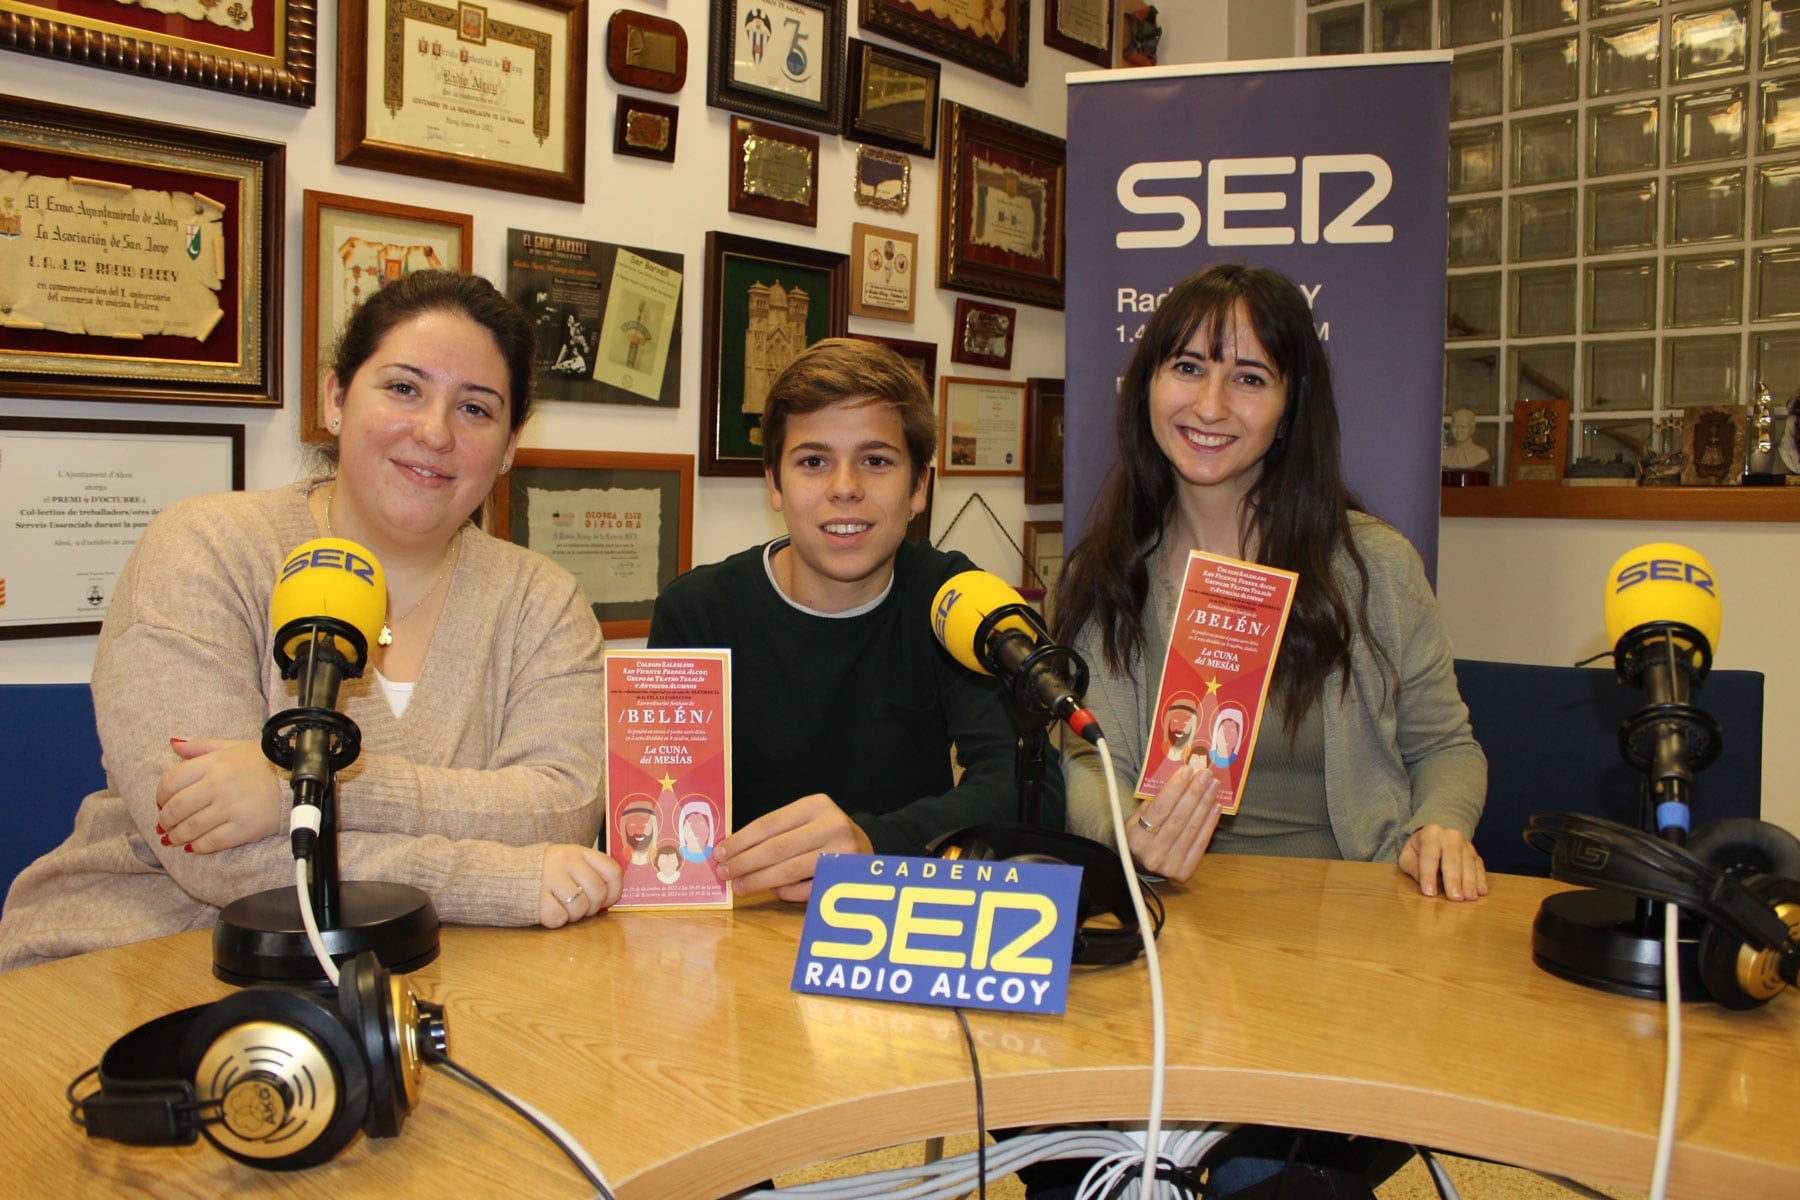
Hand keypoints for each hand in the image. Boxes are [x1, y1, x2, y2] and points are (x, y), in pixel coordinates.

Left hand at [155, 738, 281, 853]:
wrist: (298, 781)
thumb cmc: (263, 763)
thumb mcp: (233, 747)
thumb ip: (201, 747)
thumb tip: (173, 744)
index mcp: (214, 764)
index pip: (171, 782)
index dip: (160, 795)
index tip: (162, 802)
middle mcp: (219, 785)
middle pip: (176, 808)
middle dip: (165, 820)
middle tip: (164, 825)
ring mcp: (231, 809)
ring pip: (190, 828)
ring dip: (176, 836)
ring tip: (173, 837)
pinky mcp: (243, 829)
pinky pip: (210, 842)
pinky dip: (197, 846)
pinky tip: (193, 845)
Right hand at [538, 844, 622, 928]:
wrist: (501, 874)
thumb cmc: (541, 871)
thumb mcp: (565, 859)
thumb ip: (587, 870)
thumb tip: (612, 895)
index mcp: (576, 851)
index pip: (611, 870)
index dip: (615, 890)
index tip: (609, 899)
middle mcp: (565, 863)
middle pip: (598, 893)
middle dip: (593, 907)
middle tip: (580, 907)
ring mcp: (550, 880)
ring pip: (580, 909)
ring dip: (574, 915)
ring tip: (562, 906)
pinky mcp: (536, 900)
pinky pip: (560, 919)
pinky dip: (556, 920)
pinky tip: (547, 910)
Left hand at [714, 793, 871, 902]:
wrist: (867, 845)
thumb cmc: (824, 833)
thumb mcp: (806, 819)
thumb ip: (775, 831)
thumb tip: (731, 851)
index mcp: (816, 805)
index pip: (769, 824)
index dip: (740, 840)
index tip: (720, 852)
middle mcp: (832, 825)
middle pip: (776, 848)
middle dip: (744, 862)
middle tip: (724, 872)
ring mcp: (841, 853)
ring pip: (789, 871)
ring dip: (758, 881)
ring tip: (739, 886)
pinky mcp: (844, 878)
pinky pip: (805, 889)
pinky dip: (785, 892)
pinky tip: (771, 891)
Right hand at [1124, 761, 1223, 880]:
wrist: (1139, 866)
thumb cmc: (1140, 836)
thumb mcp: (1136, 818)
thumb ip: (1155, 802)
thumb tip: (1182, 780)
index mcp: (1136, 838)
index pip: (1160, 808)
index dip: (1176, 788)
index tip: (1188, 770)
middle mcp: (1152, 853)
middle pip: (1179, 817)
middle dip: (1195, 792)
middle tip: (1206, 774)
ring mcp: (1170, 865)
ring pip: (1192, 828)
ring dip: (1205, 804)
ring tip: (1213, 786)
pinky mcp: (1184, 871)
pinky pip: (1201, 842)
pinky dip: (1210, 822)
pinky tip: (1215, 806)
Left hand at [1398, 824, 1487, 900]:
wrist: (1437, 837)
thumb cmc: (1420, 850)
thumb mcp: (1408, 856)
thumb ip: (1412, 867)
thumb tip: (1423, 881)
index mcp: (1430, 834)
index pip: (1429, 856)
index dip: (1428, 875)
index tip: (1429, 893)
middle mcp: (1450, 836)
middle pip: (1452, 860)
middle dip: (1453, 880)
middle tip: (1454, 897)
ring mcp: (1465, 844)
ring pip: (1468, 864)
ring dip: (1470, 882)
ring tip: (1469, 897)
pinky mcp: (1475, 854)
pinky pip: (1479, 866)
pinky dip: (1481, 879)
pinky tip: (1481, 891)